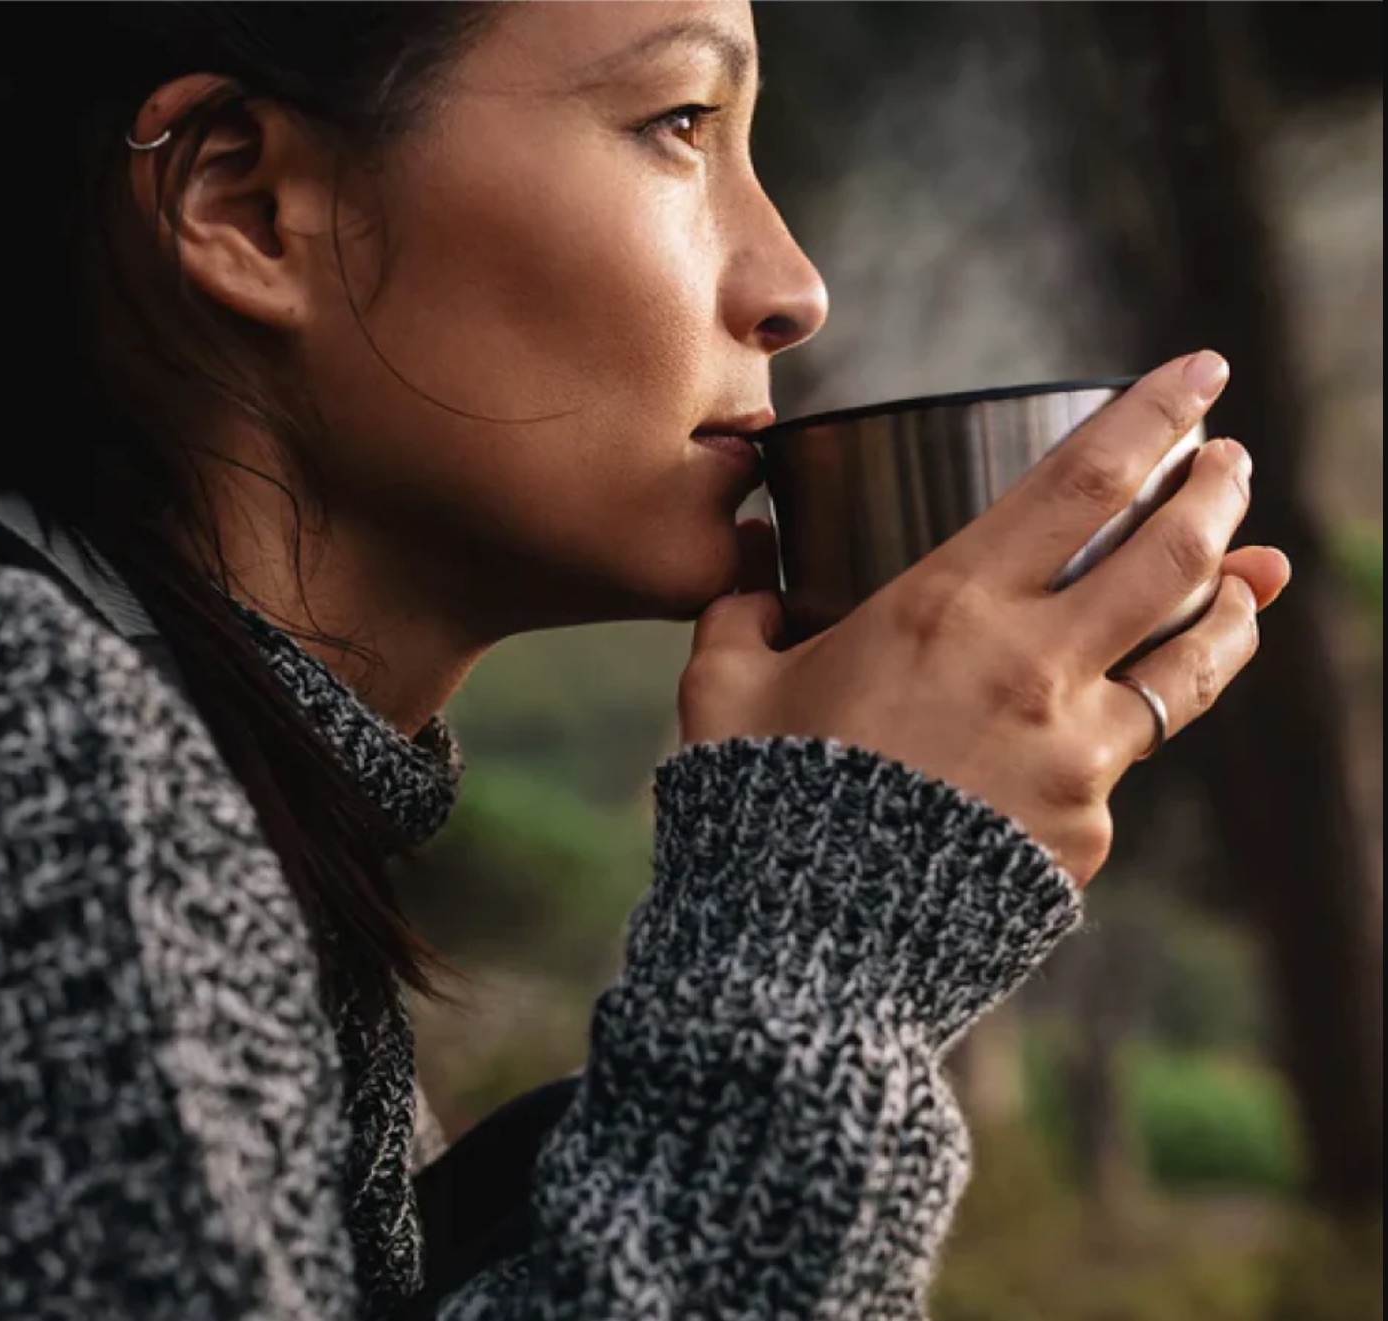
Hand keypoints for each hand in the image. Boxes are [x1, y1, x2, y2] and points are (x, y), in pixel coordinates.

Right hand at [681, 352, 1290, 886]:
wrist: (804, 952)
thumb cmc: (755, 803)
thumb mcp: (723, 688)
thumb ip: (741, 610)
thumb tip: (748, 562)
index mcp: (947, 608)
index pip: (1085, 482)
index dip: (1155, 414)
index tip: (1201, 371)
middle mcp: (1034, 669)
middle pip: (1173, 554)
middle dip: (1218, 490)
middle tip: (1230, 461)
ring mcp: (1077, 756)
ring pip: (1193, 661)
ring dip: (1234, 605)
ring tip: (1257, 577)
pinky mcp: (1088, 832)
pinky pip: (1124, 763)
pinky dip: (1129, 727)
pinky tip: (1126, 717)